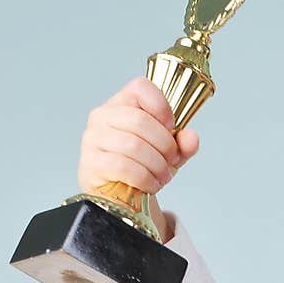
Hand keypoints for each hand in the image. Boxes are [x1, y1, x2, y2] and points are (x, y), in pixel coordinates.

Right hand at [77, 75, 198, 201]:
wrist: (120, 195)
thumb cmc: (141, 166)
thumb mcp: (167, 153)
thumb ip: (182, 143)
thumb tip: (191, 138)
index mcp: (121, 104)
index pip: (140, 87)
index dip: (162, 106)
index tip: (171, 128)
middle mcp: (102, 116)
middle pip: (140, 121)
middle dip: (164, 145)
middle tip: (171, 160)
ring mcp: (93, 138)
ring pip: (133, 145)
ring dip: (157, 165)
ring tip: (163, 175)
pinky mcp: (92, 163)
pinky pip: (124, 166)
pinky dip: (145, 178)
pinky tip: (151, 184)